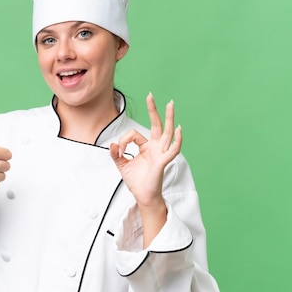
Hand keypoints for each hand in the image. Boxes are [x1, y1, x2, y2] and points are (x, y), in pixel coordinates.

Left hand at [110, 93, 181, 207]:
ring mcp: (161, 153)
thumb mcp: (122, 165)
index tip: (118, 152)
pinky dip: (177, 140)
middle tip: (150, 95)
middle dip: (153, 110)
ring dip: (169, 117)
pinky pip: (173, 149)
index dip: (123, 141)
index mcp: (146, 147)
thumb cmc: (136, 181)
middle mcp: (155, 147)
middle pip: (156, 124)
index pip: (133, 134)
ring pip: (167, 132)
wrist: (143, 196)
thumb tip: (112, 144)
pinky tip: (179, 129)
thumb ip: (116, 154)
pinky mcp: (163, 161)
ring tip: (170, 103)